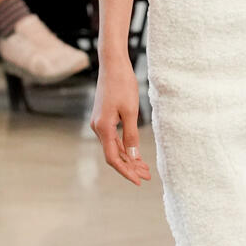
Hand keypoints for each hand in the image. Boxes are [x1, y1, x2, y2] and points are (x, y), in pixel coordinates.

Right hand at [90, 59, 150, 186]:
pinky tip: (135, 153)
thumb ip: (131, 136)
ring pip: (114, 147)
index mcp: (103, 128)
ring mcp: (99, 123)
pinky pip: (113, 138)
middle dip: (130, 167)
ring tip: (145, 168)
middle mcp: (98, 128)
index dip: (126, 171)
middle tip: (147, 176)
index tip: (138, 181)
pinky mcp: (103, 118)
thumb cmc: (123, 85)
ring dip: (129, 158)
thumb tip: (132, 157)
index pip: (113, 158)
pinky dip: (124, 147)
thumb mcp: (130, 112)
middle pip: (114, 155)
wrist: (113, 65)